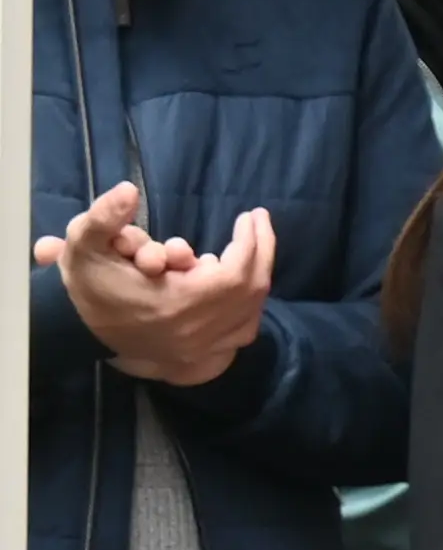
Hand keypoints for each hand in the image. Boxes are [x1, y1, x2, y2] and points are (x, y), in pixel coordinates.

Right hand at [37, 184, 275, 387]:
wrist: (75, 333)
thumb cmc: (86, 284)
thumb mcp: (83, 244)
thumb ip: (104, 216)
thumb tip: (130, 190)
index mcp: (177, 303)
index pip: (236, 273)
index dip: (250, 243)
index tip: (250, 215)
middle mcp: (198, 330)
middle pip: (252, 290)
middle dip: (260, 252)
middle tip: (256, 223)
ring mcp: (203, 349)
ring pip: (252, 312)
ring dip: (253, 277)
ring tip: (242, 250)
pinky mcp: (202, 359)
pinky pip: (242, 331)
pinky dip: (247, 306)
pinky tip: (235, 285)